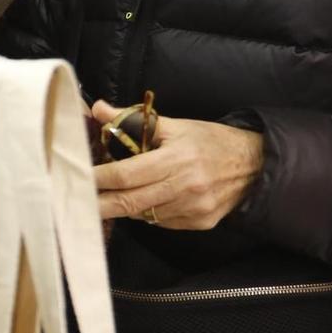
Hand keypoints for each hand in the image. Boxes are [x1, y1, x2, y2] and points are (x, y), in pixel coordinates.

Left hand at [89, 101, 262, 228]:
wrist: (255, 164)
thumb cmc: (210, 141)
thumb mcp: (175, 125)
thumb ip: (133, 119)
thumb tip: (99, 110)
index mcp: (177, 158)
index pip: (126, 174)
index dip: (99, 179)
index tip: (78, 178)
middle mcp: (185, 186)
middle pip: (130, 202)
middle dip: (99, 204)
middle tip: (76, 203)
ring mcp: (194, 208)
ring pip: (144, 214)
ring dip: (123, 207)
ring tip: (108, 198)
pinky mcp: (200, 222)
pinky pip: (162, 222)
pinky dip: (148, 213)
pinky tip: (146, 201)